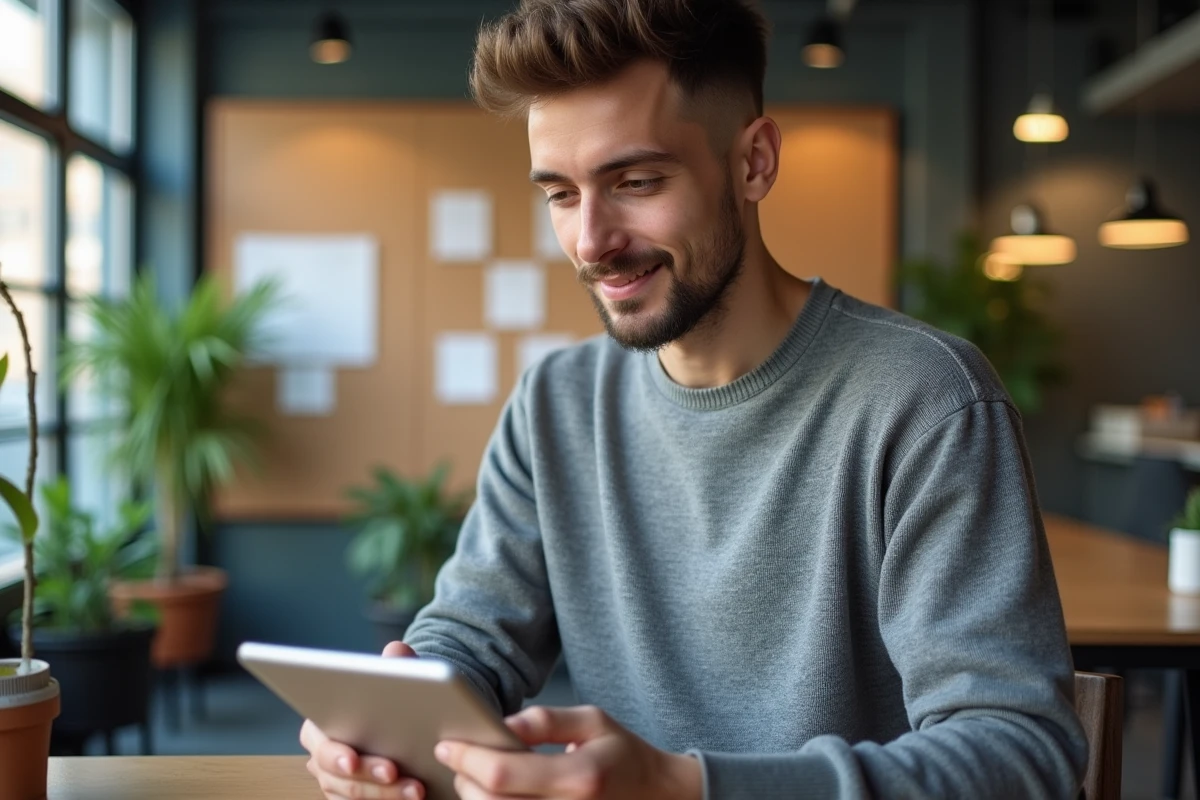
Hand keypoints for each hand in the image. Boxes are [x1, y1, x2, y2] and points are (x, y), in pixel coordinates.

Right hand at [299, 641, 426, 799]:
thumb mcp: (396, 678)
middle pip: (337, 776)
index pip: (319, 741)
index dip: (334, 753)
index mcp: (321, 725)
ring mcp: (337, 783)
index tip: (353, 760)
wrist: (409, 723)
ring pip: (353, 796)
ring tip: (416, 788)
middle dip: (367, 775)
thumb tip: (396, 651)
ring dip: (385, 794)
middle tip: (393, 772)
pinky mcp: (354, 799)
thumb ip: (395, 665)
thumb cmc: (393, 700)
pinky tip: (411, 798)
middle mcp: (323, 759)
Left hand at [434, 704, 702, 799]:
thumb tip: (502, 725)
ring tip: (475, 777)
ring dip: (476, 799)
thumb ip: (546, 721)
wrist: (659, 797)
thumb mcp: (593, 721)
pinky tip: (494, 794)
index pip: (504, 772)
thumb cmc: (624, 756)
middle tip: (459, 758)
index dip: (468, 757)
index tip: (448, 743)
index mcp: (579, 777)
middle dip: (465, 779)